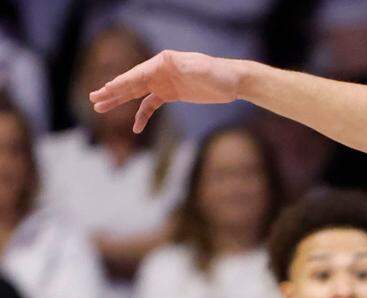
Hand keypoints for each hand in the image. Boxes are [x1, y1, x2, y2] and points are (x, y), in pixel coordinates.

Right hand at [89, 50, 243, 132]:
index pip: (137, 74)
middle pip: (131, 83)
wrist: (233, 82)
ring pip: (136, 94)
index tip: (104, 90)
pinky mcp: (171, 94)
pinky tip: (135, 127)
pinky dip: (142, 115)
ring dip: (119, 101)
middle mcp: (159, 71)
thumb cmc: (218, 73)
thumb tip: (167, 62)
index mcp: (163, 62)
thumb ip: (184, 67)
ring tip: (100, 108)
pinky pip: (151, 105)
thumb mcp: (201, 68)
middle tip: (94, 99)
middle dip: (112, 92)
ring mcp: (164, 83)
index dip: (120, 83)